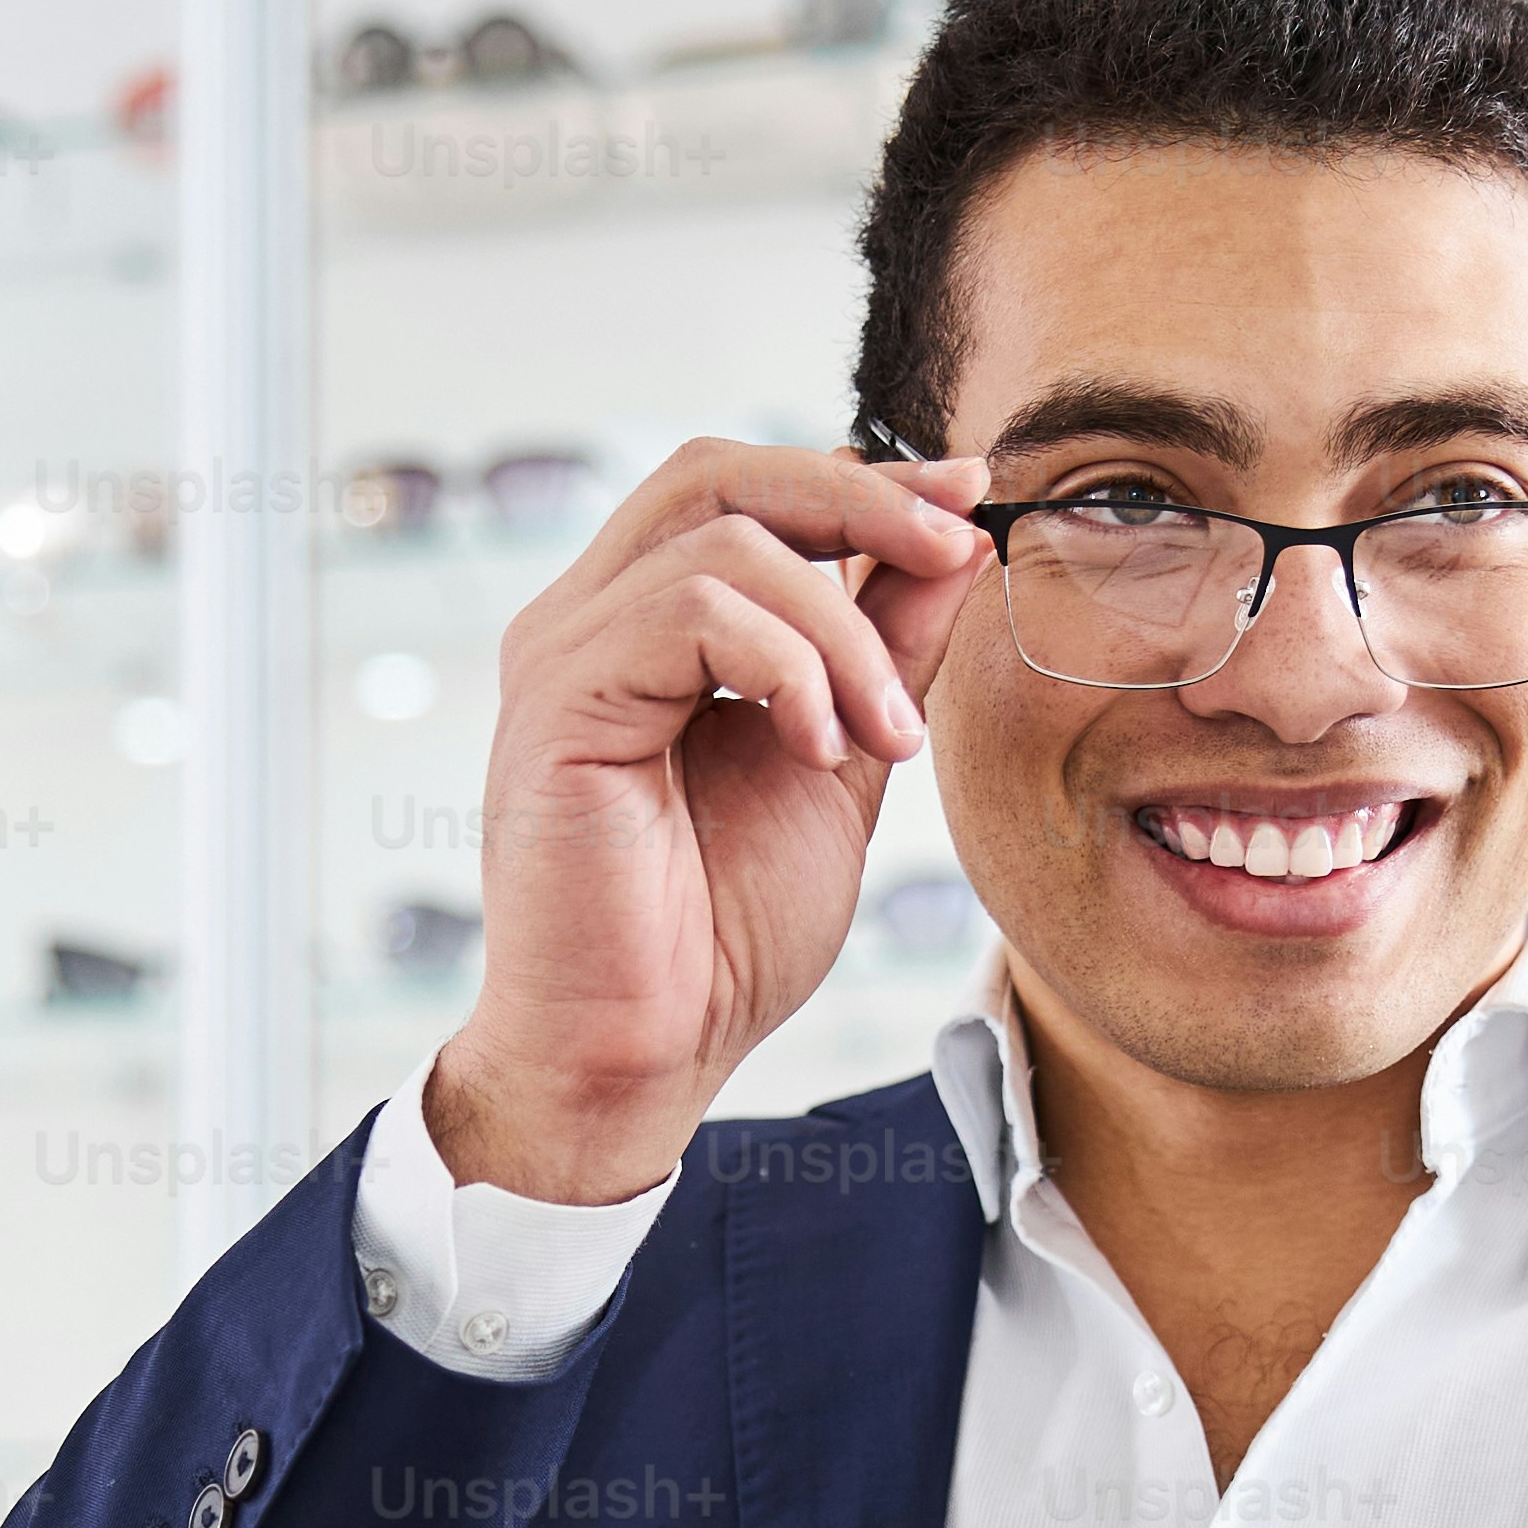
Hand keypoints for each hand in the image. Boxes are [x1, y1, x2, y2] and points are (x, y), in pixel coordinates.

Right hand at [422, 440, 988, 1206]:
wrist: (644, 1054)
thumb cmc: (720, 936)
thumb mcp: (841, 764)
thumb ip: (883, 652)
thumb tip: (952, 544)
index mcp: (645, 627)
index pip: (745, 490)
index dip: (862, 479)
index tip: (970, 501)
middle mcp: (589, 621)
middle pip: (719, 472)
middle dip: (859, 499)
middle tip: (956, 551)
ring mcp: (563, 655)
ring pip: (722, 539)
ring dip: (842, 629)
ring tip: (884, 733)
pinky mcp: (557, 701)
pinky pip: (687, 610)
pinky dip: (786, 663)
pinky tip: (818, 744)